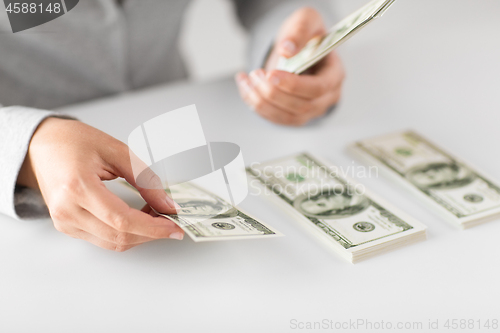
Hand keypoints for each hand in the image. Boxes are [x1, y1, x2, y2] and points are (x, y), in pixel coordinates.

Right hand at [18, 118, 184, 250]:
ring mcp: (64, 222)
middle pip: (119, 236)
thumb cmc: (74, 141)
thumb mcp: (117, 150)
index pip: (122, 220)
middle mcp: (66, 210)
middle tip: (172, 222)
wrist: (40, 145)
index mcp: (77, 187)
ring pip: (112, 243)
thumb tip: (168, 205)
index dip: (153, 227)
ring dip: (140, 235)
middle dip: (151, 233)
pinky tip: (139, 218)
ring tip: (157, 217)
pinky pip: (103, 239)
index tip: (175, 226)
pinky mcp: (67, 227)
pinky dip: (125, 233)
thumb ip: (145, 179)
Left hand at [236, 7, 344, 125]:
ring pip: (287, 117)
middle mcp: (326, 97)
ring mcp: (311, 110)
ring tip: (248, 80)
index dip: (294, 85)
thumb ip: (300, 30)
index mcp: (335, 74)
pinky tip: (245, 87)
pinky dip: (256, 105)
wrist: (296, 47)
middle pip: (302, 106)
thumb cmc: (305, 35)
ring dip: (263, 102)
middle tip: (256, 74)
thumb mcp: (306, 20)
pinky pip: (275, 119)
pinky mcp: (294, 116)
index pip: (318, 88)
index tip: (271, 74)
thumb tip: (287, 50)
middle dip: (274, 93)